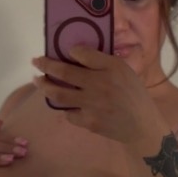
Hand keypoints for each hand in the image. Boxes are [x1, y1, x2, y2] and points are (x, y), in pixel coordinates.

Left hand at [31, 46, 157, 141]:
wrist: (141, 126)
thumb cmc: (133, 94)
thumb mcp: (124, 70)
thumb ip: (102, 60)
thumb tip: (76, 52)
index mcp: (111, 69)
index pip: (83, 54)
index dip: (71, 51)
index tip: (65, 51)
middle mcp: (99, 86)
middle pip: (64, 73)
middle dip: (46, 65)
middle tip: (35, 61)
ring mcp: (91, 106)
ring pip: (59, 94)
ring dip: (45, 86)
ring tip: (38, 80)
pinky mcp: (88, 122)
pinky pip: (68, 112)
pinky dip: (64, 107)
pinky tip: (63, 103)